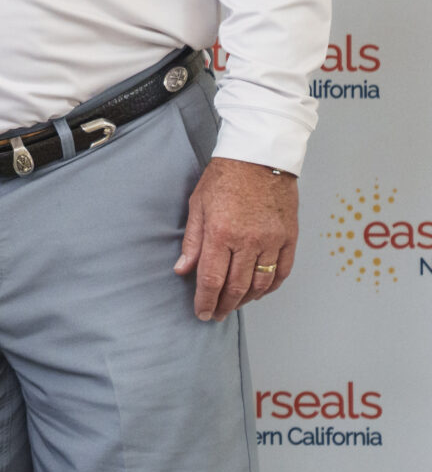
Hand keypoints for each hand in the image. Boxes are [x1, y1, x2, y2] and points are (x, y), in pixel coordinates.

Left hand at [176, 156, 297, 320]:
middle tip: (216, 314)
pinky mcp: (290, 237)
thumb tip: (182, 269)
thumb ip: (192, 241)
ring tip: (234, 304)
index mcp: (221, 233)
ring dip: (247, 299)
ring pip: (261, 283)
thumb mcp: (197, 205)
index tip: (202, 313)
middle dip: (224, 305)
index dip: (206, 301)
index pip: (212, 279)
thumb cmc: (225, 177)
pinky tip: (260, 291)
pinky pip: (283, 271)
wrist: (260, 157)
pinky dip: (272, 286)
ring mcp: (272, 240)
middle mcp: (249, 241)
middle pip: (237, 287)